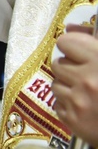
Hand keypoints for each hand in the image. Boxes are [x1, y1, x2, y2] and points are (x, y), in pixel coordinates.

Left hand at [52, 24, 97, 146]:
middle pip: (58, 63)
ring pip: (56, 83)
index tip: (80, 53)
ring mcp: (78, 101)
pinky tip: (86, 107)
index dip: (73, 47)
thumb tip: (70, 28)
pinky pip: (58, 104)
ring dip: (68, 86)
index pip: (66, 42)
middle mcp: (87, 79)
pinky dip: (69, 105)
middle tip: (87, 75)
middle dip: (71, 68)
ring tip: (88, 92)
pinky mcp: (72, 120)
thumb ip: (91, 40)